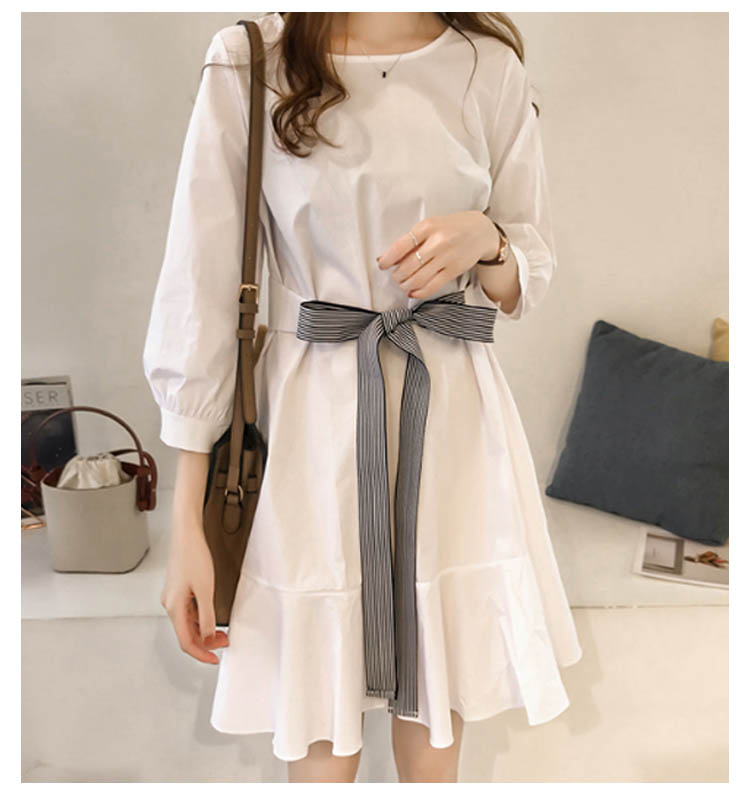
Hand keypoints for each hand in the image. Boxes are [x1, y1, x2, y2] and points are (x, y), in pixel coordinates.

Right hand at [160, 516, 229, 664]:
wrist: (186, 534)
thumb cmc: (193, 556)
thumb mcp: (205, 589)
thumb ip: (206, 616)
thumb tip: (207, 637)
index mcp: (174, 607)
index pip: (186, 641)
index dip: (201, 654)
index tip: (215, 659)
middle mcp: (170, 604)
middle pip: (186, 633)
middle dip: (206, 642)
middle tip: (225, 643)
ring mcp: (173, 597)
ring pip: (188, 623)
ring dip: (204, 631)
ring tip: (222, 632)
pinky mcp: (178, 590)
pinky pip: (189, 612)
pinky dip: (201, 619)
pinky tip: (212, 617)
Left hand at [376, 210, 498, 299]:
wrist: (481, 231)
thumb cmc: (452, 227)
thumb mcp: (432, 225)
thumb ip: (414, 239)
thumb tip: (391, 257)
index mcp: (427, 227)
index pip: (400, 246)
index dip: (388, 259)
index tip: (382, 264)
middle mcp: (437, 242)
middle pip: (408, 266)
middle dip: (397, 275)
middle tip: (395, 276)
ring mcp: (446, 257)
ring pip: (417, 278)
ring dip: (405, 285)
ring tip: (403, 284)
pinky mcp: (453, 270)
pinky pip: (431, 286)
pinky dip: (418, 292)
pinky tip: (413, 292)